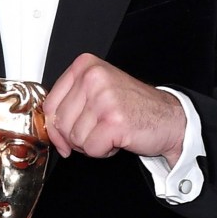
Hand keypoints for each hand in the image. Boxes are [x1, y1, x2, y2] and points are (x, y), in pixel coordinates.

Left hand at [44, 53, 185, 166]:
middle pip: (61, 123)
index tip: (64, 135)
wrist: (169, 118)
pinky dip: (104, 151)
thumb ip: (70, 104)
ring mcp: (104, 98)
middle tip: (98, 129)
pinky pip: (91, 148)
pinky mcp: (114, 120)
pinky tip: (118, 138)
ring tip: (110, 130)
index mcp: (86, 66)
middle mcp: (93, 77)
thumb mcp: (97, 93)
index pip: (50, 103)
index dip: (55, 126)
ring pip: (75, 138)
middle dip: (76, 136)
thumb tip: (47, 128)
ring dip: (92, 143)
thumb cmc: (133, 107)